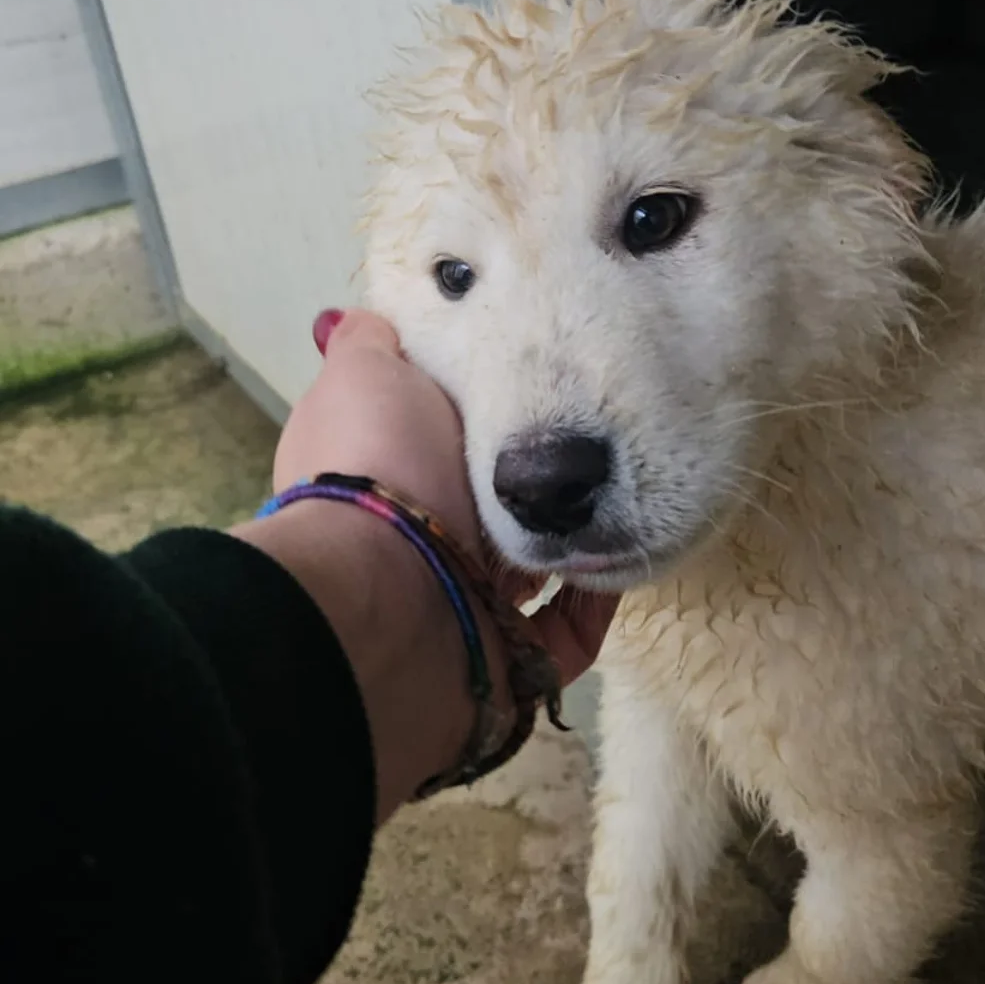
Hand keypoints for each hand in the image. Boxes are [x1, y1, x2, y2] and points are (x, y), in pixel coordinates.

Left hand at [276, 309, 617, 686]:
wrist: (384, 597)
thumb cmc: (376, 468)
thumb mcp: (364, 375)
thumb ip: (370, 346)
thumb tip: (360, 322)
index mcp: (377, 477)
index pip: (430, 440)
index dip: (475, 409)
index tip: (529, 378)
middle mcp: (412, 543)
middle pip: (487, 507)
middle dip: (534, 481)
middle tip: (594, 438)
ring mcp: (456, 608)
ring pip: (530, 572)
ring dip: (574, 541)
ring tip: (622, 494)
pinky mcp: (505, 661)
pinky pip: (567, 632)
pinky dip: (596, 597)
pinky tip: (623, 553)